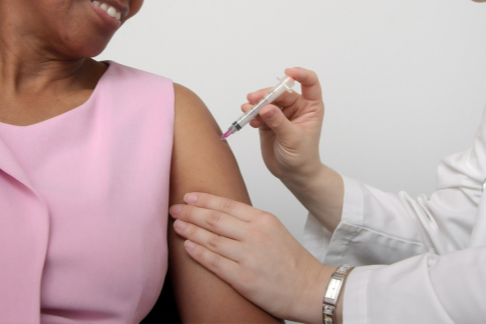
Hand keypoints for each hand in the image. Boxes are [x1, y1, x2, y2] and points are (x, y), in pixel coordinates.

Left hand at [170, 192, 335, 322]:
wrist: (310, 288)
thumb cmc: (293, 263)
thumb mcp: (275, 230)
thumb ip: (251, 223)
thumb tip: (223, 216)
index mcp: (264, 220)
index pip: (227, 205)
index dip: (205, 199)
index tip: (189, 197)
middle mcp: (255, 235)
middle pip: (215, 219)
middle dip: (191, 212)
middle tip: (175, 209)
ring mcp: (249, 256)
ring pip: (211, 239)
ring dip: (190, 231)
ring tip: (177, 226)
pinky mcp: (243, 278)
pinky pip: (214, 262)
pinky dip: (198, 253)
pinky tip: (187, 247)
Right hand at [243, 67, 324, 182]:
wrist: (293, 174)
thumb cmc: (302, 157)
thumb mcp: (293, 139)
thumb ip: (279, 122)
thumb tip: (266, 108)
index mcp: (310, 107)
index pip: (310, 83)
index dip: (300, 75)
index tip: (287, 73)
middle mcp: (296, 107)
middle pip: (281, 93)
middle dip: (266, 95)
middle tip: (253, 100)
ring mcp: (281, 114)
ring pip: (267, 101)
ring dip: (256, 104)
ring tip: (247, 109)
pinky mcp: (269, 122)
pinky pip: (259, 113)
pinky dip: (252, 114)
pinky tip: (250, 120)